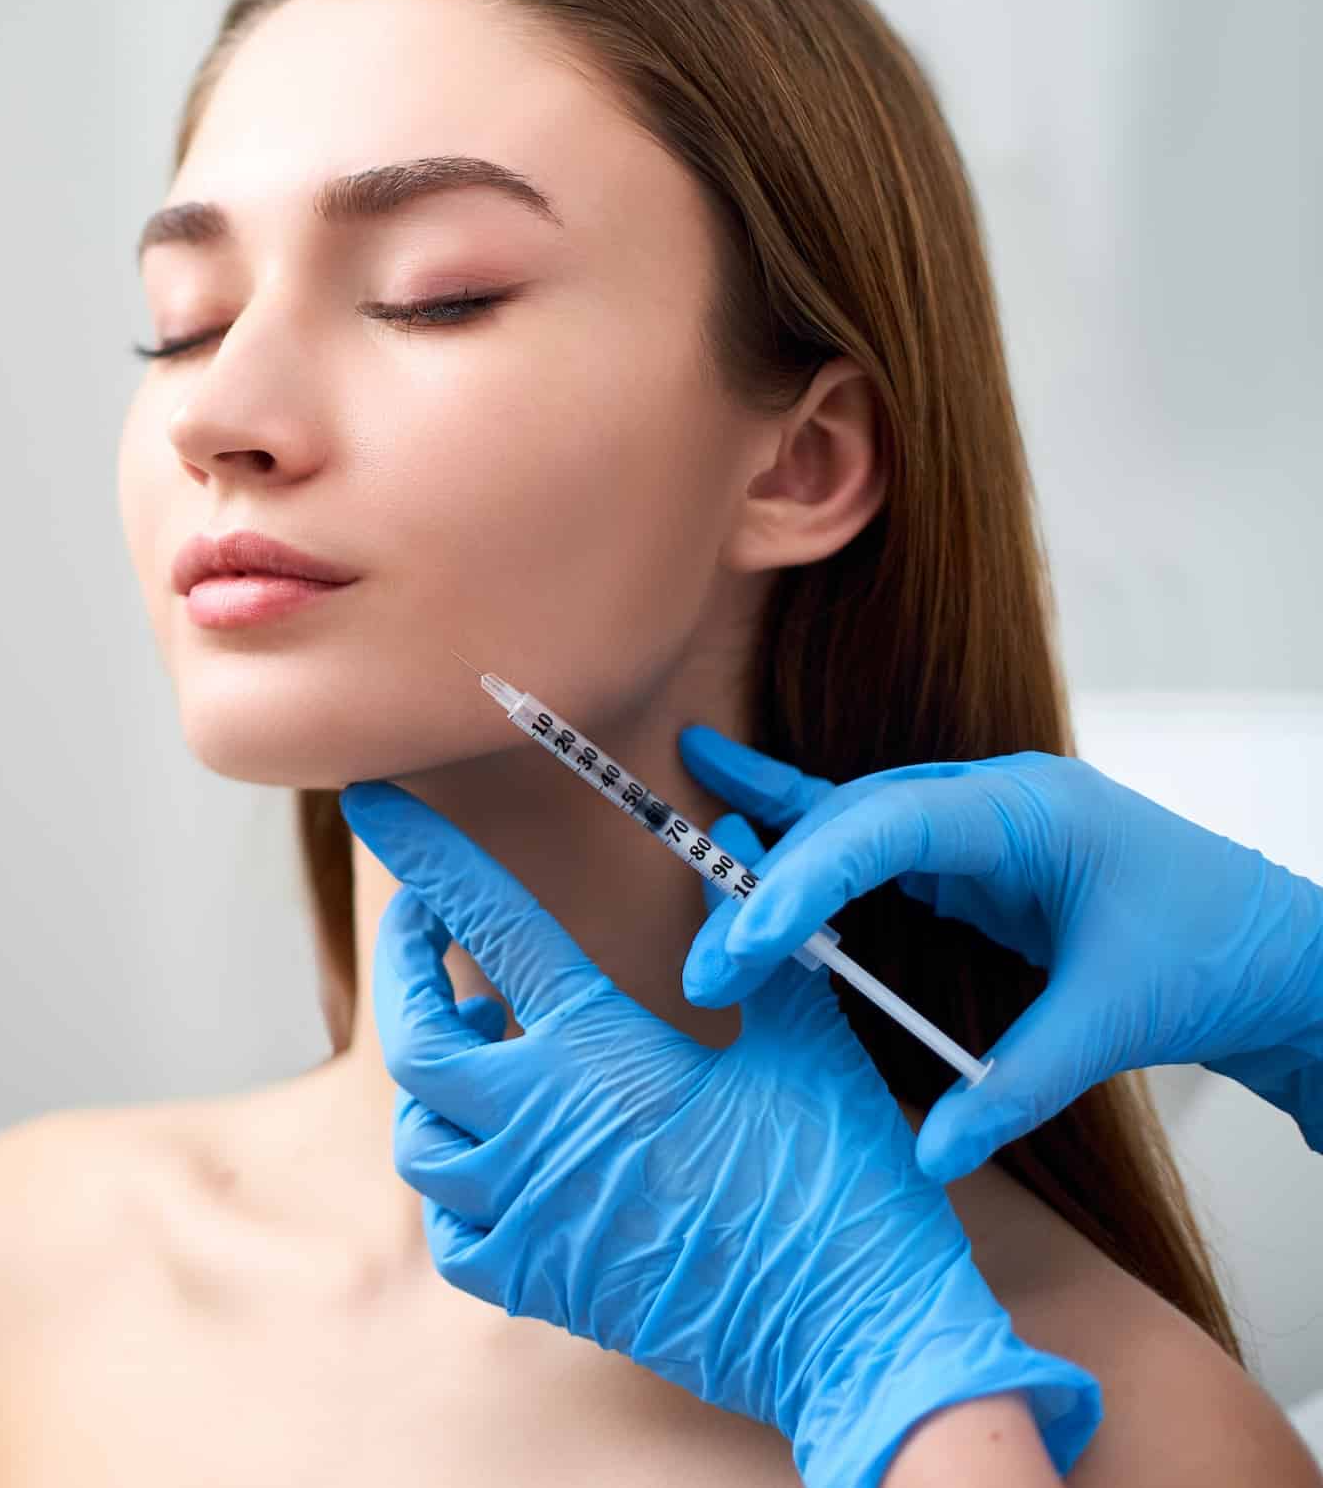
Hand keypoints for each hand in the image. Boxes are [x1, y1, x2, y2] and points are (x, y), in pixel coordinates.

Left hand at [341, 780, 1101, 1487]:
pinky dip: (456, 1191)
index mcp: (604, 1054)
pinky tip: (500, 1164)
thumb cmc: (843, 1192)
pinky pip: (450, 1232)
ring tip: (486, 1050)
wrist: (860, 1342)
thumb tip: (738, 838)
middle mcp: (541, 1129)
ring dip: (433, 1087)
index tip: (371, 803)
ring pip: (418, 1137)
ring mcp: (528, 1215)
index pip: (493, 923)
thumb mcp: (812, 1050)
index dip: (427, 854)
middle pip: (415, 1035)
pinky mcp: (537, 1286)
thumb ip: (755, 943)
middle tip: (428, 930)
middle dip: (406, 969)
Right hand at [675, 730, 1322, 1176]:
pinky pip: (875, 840)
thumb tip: (927, 1154)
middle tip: (709, 964)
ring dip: (775, 848)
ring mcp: (983, 821)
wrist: (1287, 951)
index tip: (744, 942)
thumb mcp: (1116, 1022)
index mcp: (1028, 813)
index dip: (801, 879)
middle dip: (770, 885)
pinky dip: (809, 835)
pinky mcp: (979, 854)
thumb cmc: (1219, 959)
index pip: (884, 828)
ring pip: (854, 820)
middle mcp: (994, 799)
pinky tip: (739, 793)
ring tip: (684, 842)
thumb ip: (1015, 1084)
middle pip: (852, 821)